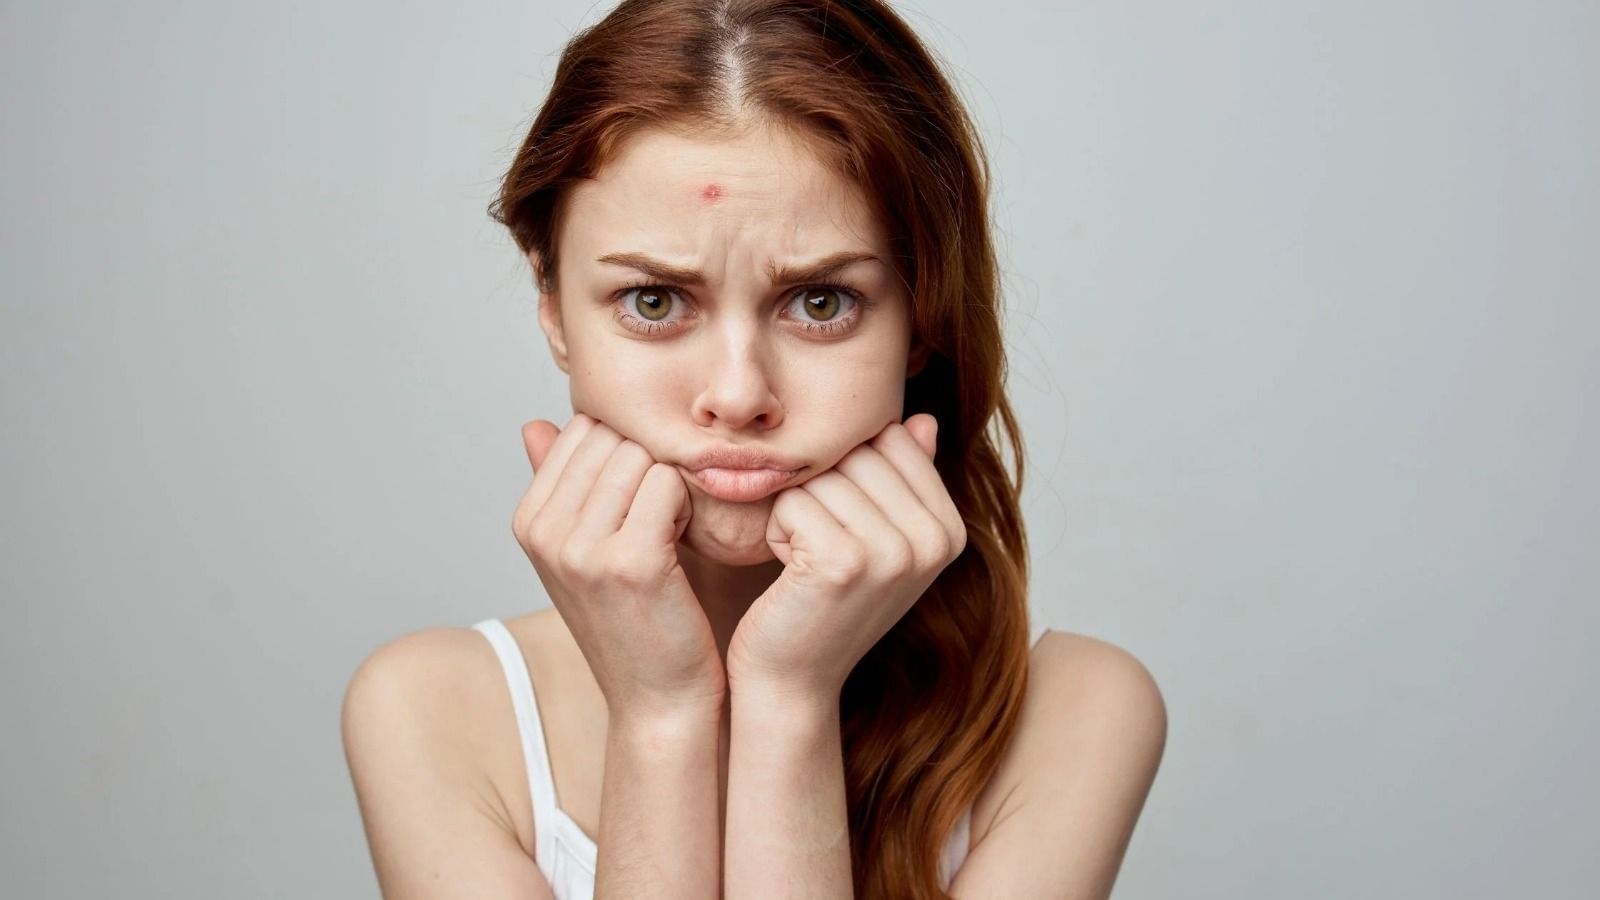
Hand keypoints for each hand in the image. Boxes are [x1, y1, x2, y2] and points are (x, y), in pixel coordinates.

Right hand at [513, 413, 725, 721]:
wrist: (659, 702)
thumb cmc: (634, 622)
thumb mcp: (583, 550)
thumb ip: (564, 485)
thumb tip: (534, 422)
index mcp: (529, 520)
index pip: (584, 428)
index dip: (628, 449)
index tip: (642, 498)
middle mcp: (544, 531)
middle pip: (614, 436)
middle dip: (651, 461)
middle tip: (667, 514)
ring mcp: (582, 547)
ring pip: (643, 455)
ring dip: (673, 483)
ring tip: (673, 531)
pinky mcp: (630, 562)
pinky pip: (669, 484)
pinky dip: (689, 505)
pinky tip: (686, 542)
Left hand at [725, 413, 967, 700]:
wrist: (792, 680)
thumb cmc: (825, 602)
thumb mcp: (879, 539)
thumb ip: (902, 478)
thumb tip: (922, 418)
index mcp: (950, 530)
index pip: (891, 439)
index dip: (849, 470)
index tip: (847, 527)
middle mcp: (933, 541)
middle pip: (855, 452)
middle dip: (821, 489)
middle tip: (820, 548)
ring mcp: (893, 553)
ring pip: (820, 475)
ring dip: (796, 511)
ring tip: (806, 563)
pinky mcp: (843, 563)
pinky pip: (793, 501)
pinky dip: (776, 530)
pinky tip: (789, 573)